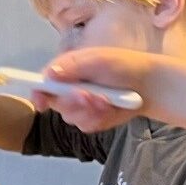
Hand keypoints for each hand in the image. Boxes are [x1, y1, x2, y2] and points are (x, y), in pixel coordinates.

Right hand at [33, 48, 153, 132]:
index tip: (41, 101)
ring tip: (107, 99)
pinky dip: (100, 118)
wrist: (147, 85)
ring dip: (90, 110)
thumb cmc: (122, 65)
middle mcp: (68, 91)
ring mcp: (80, 108)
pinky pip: (87, 126)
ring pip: (71, 118)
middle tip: (88, 95)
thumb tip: (49, 73)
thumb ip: (72, 65)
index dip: (38, 93)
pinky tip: (111, 108)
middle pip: (55, 104)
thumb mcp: (97, 58)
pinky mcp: (92, 121)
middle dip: (72, 101)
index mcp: (65, 73)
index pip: (42, 84)